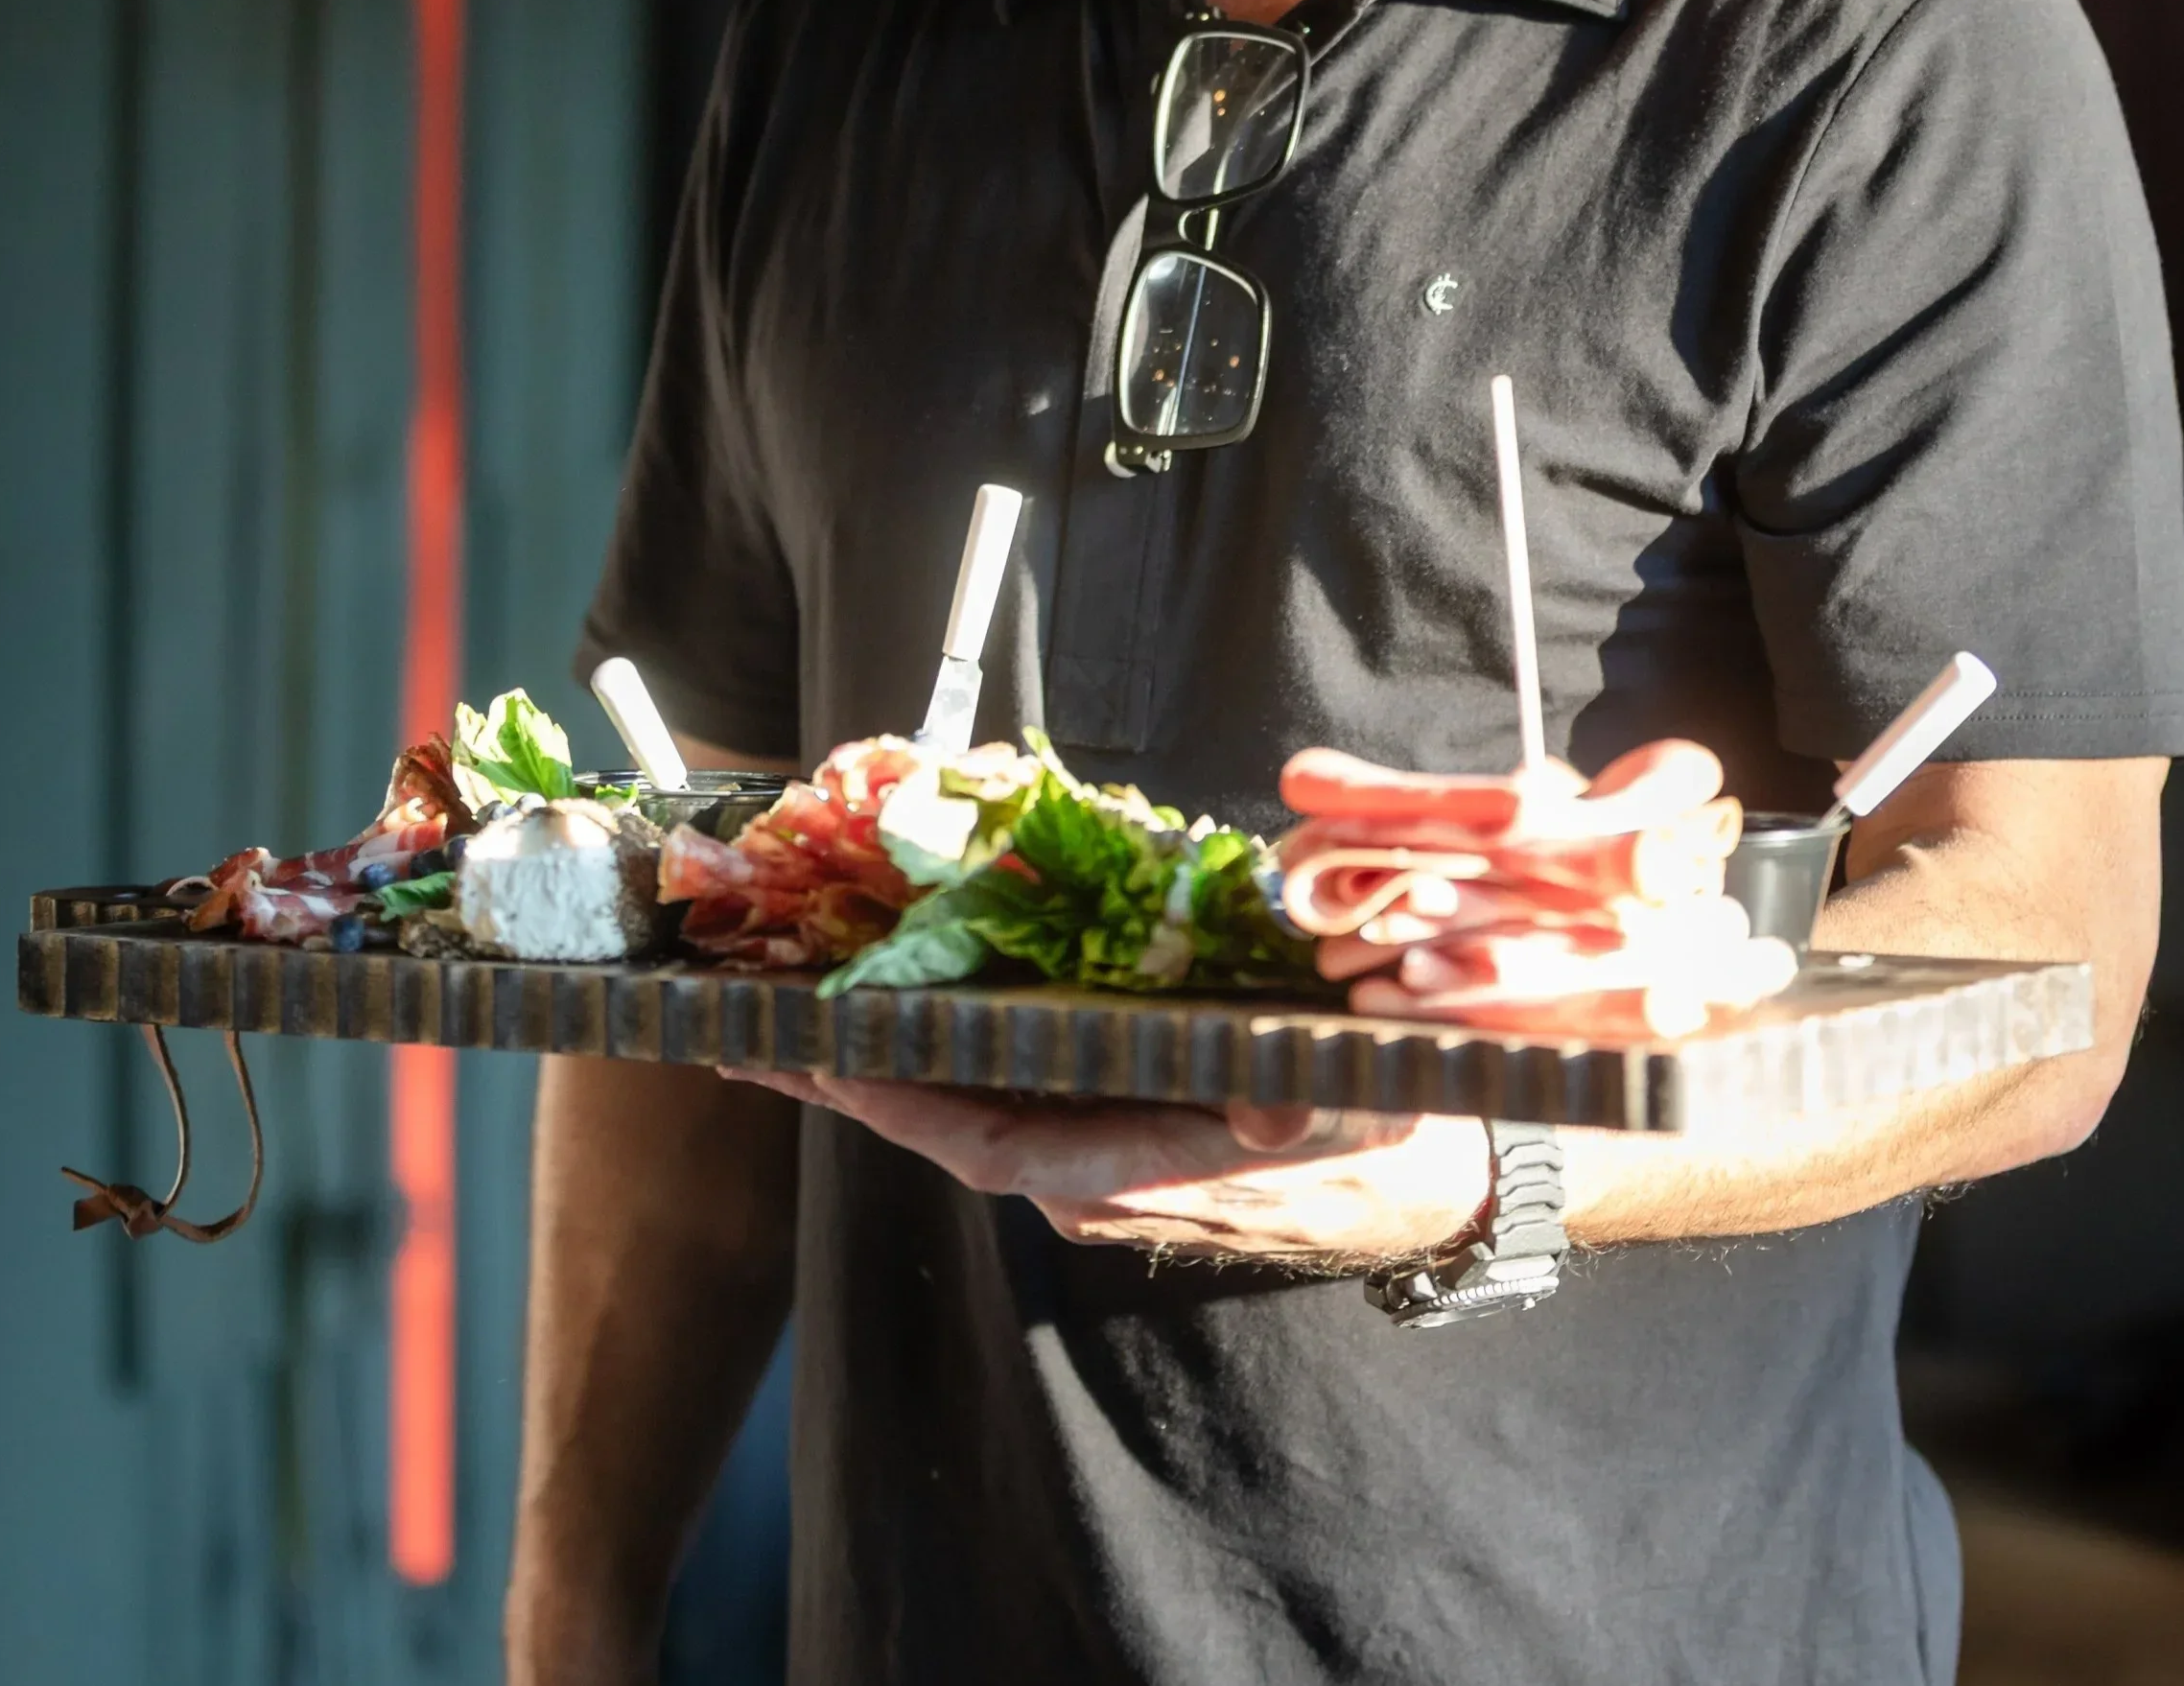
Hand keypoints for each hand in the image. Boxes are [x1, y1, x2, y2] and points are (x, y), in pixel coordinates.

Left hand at [726, 1067, 1491, 1269]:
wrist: (1436, 1176)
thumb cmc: (1386, 1131)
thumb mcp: (1351, 1114)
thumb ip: (1296, 1112)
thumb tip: (1259, 1109)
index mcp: (1127, 1174)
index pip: (978, 1141)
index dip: (885, 1102)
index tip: (801, 1059)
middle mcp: (1092, 1178)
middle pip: (945, 1123)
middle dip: (847, 1076)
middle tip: (747, 1020)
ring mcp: (1099, 1157)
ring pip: (968, 1108)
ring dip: (882, 1062)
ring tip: (795, 1005)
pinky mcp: (1115, 1130)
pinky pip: (1008, 1095)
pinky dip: (944, 1054)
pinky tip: (906, 1006)